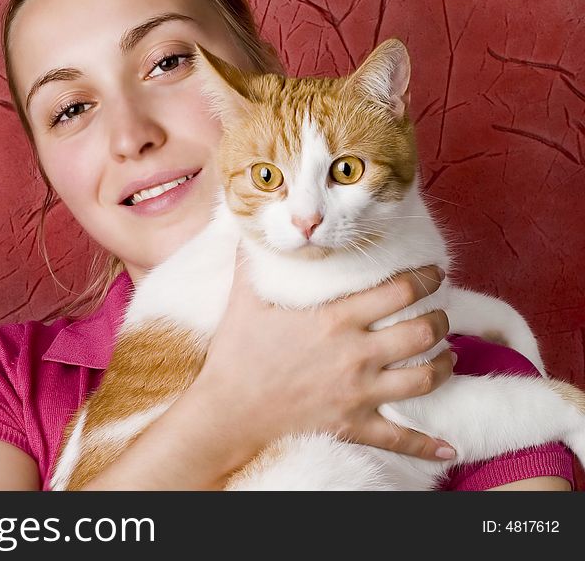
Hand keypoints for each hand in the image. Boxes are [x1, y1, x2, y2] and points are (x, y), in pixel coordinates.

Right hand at [196, 243, 454, 461]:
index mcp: (337, 319)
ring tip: (448, 357)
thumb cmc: (236, 354)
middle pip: (423, 331)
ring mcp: (359, 392)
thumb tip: (249, 229)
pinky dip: (427, 445)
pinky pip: (400, 438)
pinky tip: (448, 448)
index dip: (425, 278)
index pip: (399, 291)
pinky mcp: (354, 425)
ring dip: (444, 365)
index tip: (435, 273)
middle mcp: (357, 354)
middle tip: (440, 313)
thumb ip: (253, 262)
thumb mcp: (244, 300)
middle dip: (440, 319)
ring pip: (424, 378)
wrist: (228, 410)